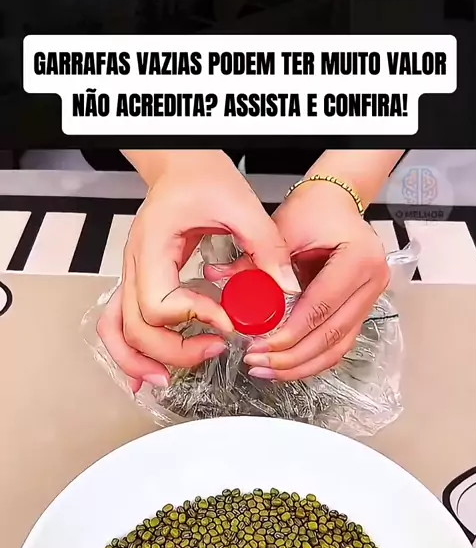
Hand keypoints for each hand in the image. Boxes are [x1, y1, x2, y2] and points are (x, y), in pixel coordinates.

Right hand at [97, 151, 291, 391]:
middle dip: (174, 351)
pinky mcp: (140, 285)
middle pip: (137, 329)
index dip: (194, 318)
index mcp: (154, 246)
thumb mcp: (242, 206)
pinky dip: (129, 353)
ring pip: (117, 332)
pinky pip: (119, 325)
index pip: (159, 303)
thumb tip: (287, 290)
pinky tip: (147, 374)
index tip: (228, 320)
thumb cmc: (203, 179)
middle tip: (214, 350)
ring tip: (166, 381)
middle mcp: (135, 265)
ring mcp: (132, 277)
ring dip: (139, 361)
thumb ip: (266, 248)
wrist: (183, 166)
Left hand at [243, 181, 389, 380]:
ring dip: (302, 365)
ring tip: (268, 370)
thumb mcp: (283, 228)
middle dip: (292, 357)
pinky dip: (312, 358)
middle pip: (332, 335)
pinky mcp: (360, 310)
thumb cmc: (314, 210)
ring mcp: (370, 299)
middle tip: (258, 363)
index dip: (289, 333)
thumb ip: (255, 259)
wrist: (336, 202)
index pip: (320, 307)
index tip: (259, 346)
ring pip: (338, 347)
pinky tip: (286, 366)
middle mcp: (372, 282)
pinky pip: (338, 343)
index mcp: (359, 259)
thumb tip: (219, 278)